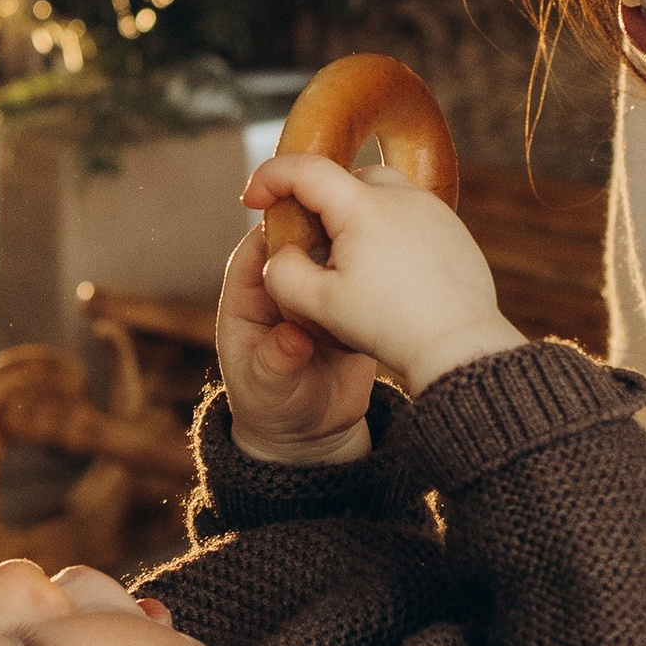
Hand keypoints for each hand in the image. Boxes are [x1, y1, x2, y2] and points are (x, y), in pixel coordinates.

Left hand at [215, 222, 378, 461]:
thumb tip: (293, 337)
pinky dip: (373, 270)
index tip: (300, 212)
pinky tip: (396, 259)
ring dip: (351, 242)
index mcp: (249, 299)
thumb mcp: (267, 388)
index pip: (256, 252)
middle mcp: (283, 290)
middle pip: (298, 244)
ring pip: (332, 256)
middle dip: (320, 225)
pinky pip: (358, 281)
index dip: (275, 229)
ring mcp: (318, 297)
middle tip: (347, 213)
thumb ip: (276, 361)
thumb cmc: (271, 407)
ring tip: (376, 231)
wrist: (311, 433)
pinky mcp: (348, 308)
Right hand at [239, 153, 520, 404]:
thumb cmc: (388, 324)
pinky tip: (386, 268)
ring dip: (356, 211)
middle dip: (317, 197)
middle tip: (304, 236)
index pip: (304, 169)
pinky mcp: (453, 230)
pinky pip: (412, 213)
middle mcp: (402, 196)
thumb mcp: (320, 306)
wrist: (459, 344)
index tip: (251, 198)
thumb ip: (282, 275)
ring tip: (347, 254)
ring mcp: (433, 210)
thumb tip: (279, 254)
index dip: (269, 177)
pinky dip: (389, 227)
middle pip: (346, 176)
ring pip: (382, 191)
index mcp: (363, 207)